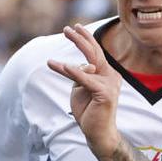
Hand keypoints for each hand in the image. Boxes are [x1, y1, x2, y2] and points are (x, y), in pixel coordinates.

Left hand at [47, 23, 126, 154]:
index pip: (95, 52)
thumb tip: (77, 65)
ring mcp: (110, 84)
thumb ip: (78, 75)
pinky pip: (85, 79)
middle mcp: (111, 75)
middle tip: (66, 29)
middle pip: (94, 53)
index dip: (85, 38)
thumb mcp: (80, 89)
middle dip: (80, 39)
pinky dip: (73, 72)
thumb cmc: (88, 111)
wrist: (97, 133)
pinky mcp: (105, 93)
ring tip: (50, 61)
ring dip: (67, 63)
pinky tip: (61, 66)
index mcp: (106, 73)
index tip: (74, 27)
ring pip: (87, 66)